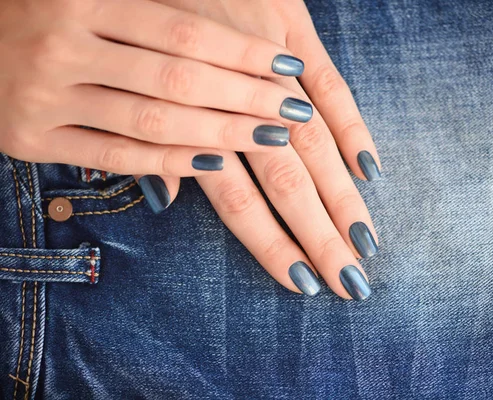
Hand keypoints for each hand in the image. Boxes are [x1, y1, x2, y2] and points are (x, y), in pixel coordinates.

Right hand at [0, 0, 311, 180]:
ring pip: (151, 123)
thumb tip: (246, 32)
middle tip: (293, 109)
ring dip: (220, 134)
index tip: (290, 66)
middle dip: (246, 97)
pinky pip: (113, 157)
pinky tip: (214, 164)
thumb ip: (154, 12)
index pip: (185, 32)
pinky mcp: (28, 139)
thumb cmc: (47, 12)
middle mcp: (60, 45)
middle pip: (177, 80)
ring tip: (270, 138)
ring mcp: (42, 96)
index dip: (244, 52)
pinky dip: (166, 163)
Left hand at [153, 0, 381, 299]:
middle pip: (288, 179)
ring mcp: (270, 63)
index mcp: (194, 118)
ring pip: (314, 140)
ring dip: (343, 193)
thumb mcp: (135, 83)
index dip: (273, 243)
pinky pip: (332, 81)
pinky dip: (353, 124)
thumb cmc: (145, 23)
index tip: (302, 282)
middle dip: (321, 234)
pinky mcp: (293, 24)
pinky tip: (371, 168)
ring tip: (368, 240)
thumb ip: (154, 142)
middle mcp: (237, 97)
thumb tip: (167, 199)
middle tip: (352, 281)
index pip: (243, 199)